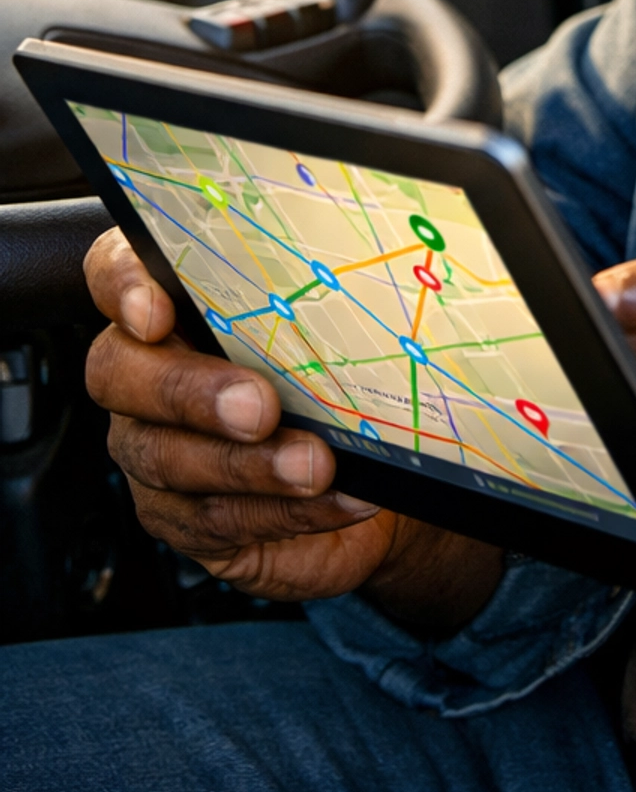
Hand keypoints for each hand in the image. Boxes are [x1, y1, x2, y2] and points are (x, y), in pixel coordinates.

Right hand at [84, 228, 501, 627]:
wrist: (365, 472)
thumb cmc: (338, 378)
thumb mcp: (329, 326)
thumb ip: (311, 299)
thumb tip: (351, 272)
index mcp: (172, 306)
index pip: (114, 272)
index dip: (122, 286)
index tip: (157, 309)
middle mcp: (144, 376)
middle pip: (121, 373)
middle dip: (190, 391)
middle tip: (258, 406)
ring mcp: (154, 450)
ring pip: (168, 458)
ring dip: (250, 465)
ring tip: (315, 465)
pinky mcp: (183, 520)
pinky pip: (218, 519)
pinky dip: (286, 510)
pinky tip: (336, 497)